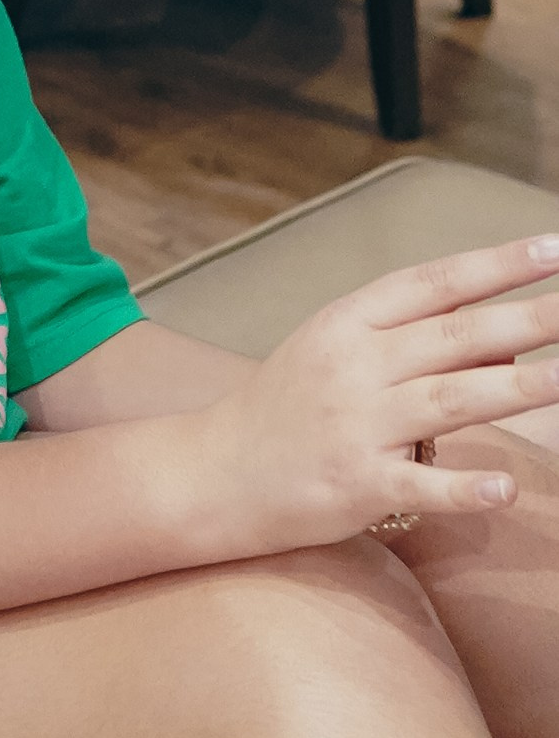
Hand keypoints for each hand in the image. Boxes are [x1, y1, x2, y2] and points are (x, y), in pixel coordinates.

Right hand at [193, 234, 558, 551]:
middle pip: (456, 335)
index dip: (498, 265)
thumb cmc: (287, 405)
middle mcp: (354, 366)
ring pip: (449, 400)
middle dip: (530, 318)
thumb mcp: (340, 353)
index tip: (555, 250)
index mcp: (350, 321)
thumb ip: (418, 341)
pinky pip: (419, 485)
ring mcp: (355, 426)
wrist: (213, 470)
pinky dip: (463, 488)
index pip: (436, 282)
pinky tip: (505, 486)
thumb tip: (511, 341)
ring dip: (515, 387)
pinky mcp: (355, 486)